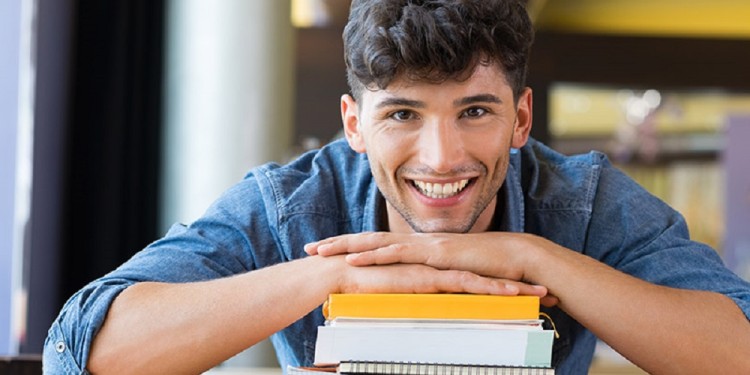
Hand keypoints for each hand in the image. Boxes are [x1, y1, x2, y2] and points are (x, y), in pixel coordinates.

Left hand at [307, 232, 558, 304]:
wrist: (517, 260)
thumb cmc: (489, 270)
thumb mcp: (454, 278)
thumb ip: (436, 281)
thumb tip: (421, 291)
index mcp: (419, 249)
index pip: (379, 246)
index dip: (352, 248)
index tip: (328, 252)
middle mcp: (417, 243)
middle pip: (369, 240)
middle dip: (338, 243)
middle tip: (310, 247)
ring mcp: (424, 246)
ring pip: (377, 243)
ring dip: (346, 246)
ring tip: (321, 251)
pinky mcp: (434, 254)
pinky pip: (398, 254)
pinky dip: (374, 256)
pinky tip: (353, 259)